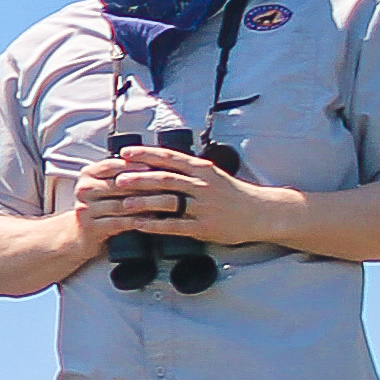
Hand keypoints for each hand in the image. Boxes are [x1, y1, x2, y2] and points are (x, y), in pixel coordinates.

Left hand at [78, 144, 277, 246]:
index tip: (124, 152)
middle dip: (139, 178)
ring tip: (123, 202)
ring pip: (169, 201)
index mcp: (202, 169)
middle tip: (117, 178)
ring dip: (144, 202)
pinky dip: (156, 225)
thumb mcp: (212, 175)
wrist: (262, 212)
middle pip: (166, 178)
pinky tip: (140, 225)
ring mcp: (203, 206)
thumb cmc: (233, 194)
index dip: (145, 154)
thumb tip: (159, 163)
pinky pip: (176, 226)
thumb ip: (188, 170)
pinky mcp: (205, 227)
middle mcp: (202, 185)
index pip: (169, 158)